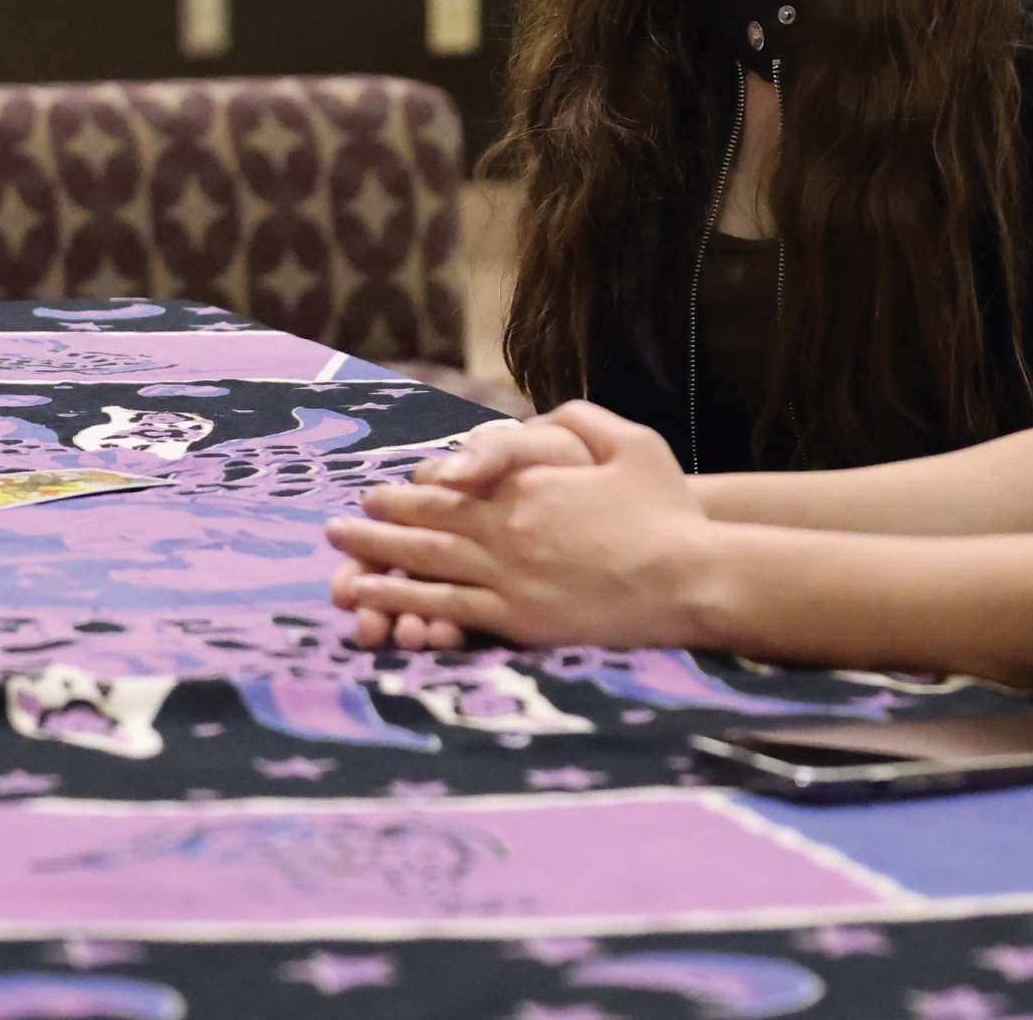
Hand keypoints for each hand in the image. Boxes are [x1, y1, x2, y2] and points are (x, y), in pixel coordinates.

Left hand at [326, 402, 717, 649]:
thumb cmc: (668, 512)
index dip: (414, 488)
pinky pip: (448, 609)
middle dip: (380, 523)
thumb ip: (580, 419)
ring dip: (376, 561)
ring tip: (339, 562)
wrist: (694, 579)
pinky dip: (404, 602)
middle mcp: (508, 528)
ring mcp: (509, 576)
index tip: (384, 489)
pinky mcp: (519, 619)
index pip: (454, 483)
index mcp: (528, 485)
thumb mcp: (632, 442)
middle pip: (428, 522)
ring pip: (426, 564)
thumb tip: (540, 413)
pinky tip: (375, 605)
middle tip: (339, 525)